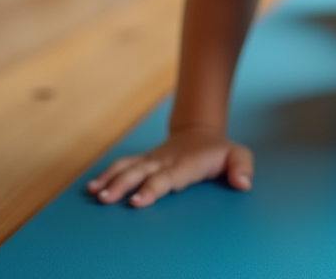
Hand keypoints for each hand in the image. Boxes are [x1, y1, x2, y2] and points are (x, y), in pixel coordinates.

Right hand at [86, 127, 253, 207]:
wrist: (200, 133)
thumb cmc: (219, 152)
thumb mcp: (238, 155)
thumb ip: (242, 167)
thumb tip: (244, 183)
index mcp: (185, 164)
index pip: (167, 177)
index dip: (152, 188)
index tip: (137, 200)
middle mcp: (164, 161)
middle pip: (140, 172)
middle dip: (122, 185)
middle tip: (106, 198)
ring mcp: (151, 159)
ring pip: (127, 167)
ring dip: (110, 179)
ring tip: (94, 193)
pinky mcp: (142, 160)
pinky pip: (122, 165)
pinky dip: (106, 174)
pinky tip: (91, 187)